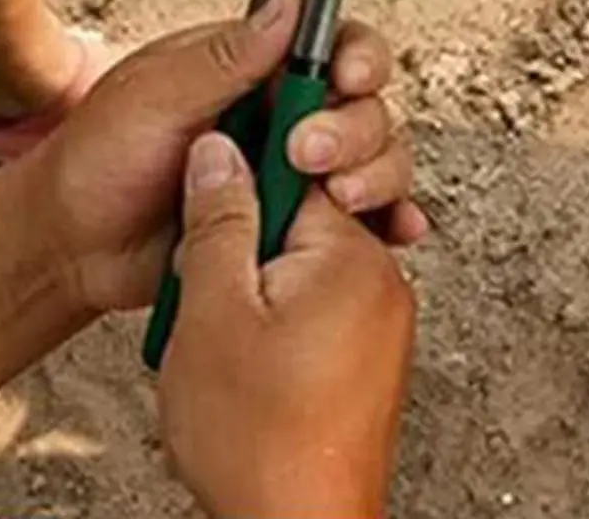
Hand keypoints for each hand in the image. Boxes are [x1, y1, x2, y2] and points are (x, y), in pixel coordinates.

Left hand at [32, 0, 424, 316]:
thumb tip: (291, 0)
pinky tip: (395, 231)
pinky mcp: (296, 227)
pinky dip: (386, 223)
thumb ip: (227, 56)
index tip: (347, 80)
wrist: (68, 249)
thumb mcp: (153, 95)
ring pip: (375, 161)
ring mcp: (295, 173)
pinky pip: (360, 222)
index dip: (357, 59)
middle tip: (307, 156)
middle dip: (354, 130)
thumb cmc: (97, 159)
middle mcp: (289, 114)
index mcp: (259, 67)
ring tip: (338, 198)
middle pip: (367, 107)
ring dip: (375, 176)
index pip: (336, 44)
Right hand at [159, 136, 414, 518]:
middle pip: (305, 219)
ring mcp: (383, 322)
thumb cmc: (258, 439)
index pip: (303, 170)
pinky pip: (322, 309)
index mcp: (352, 253)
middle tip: (205, 287)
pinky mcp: (372, 360)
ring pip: (308, 267)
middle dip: (247, 243)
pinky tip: (247, 361)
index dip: (248, 174)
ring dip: (258, 288)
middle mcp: (382, 279)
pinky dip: (280, 322)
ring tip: (221, 336)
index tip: (214, 178)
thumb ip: (218, 222)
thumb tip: (221, 149)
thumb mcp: (212, 312)